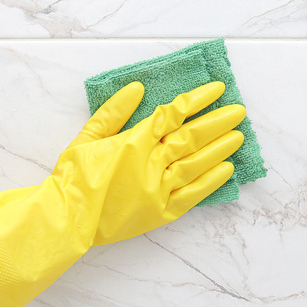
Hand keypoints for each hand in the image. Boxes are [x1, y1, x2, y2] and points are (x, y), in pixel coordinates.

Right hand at [0, 81, 245, 306]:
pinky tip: (227, 169)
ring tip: (239, 136)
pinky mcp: (161, 213)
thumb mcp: (87, 137)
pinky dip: (211, 181)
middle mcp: (150, 164)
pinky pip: (192, 195)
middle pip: (191, 137)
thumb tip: (138, 88)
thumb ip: (113, 112)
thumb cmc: (73, 177)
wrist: (67, 218)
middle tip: (239, 110)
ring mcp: (158, 190)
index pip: (173, 114)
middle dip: (218, 122)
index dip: (197, 100)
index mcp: (133, 142)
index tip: (217, 89)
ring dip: (220, 148)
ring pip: (196, 163)